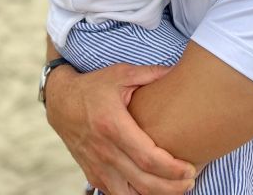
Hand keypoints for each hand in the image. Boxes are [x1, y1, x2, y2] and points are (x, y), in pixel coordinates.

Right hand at [45, 62, 195, 194]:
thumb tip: (178, 70)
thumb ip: (151, 74)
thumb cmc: (94, 86)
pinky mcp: (93, 175)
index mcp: (113, 125)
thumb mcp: (121, 74)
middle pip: (143, 182)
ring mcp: (97, 166)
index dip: (172, 168)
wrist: (61, 102)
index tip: (190, 168)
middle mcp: (104, 151)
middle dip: (172, 187)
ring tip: (176, 188)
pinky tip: (154, 189)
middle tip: (191, 181)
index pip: (147, 157)